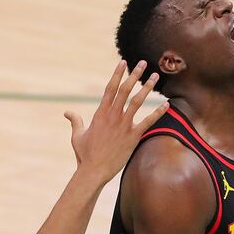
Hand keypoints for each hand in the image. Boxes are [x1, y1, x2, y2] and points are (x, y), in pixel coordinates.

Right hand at [64, 60, 167, 183]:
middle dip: (134, 75)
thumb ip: (75, 121)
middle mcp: (113, 116)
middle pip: (125, 90)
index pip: (110, 88)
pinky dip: (158, 112)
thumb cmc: (84, 155)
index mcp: (100, 113)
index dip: (117, 74)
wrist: (93, 171)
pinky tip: (166, 104)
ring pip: (137, 101)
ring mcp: (123, 125)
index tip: (122, 62)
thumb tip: (66, 112)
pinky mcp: (133, 136)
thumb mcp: (77, 135)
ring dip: (146, 88)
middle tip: (143, 63)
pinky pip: (148, 122)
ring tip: (155, 76)